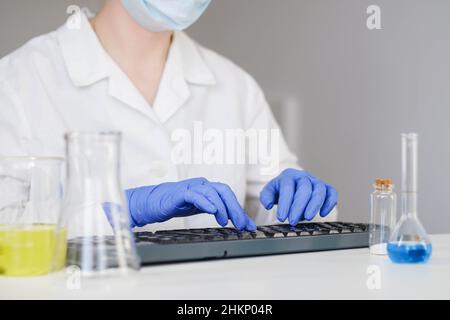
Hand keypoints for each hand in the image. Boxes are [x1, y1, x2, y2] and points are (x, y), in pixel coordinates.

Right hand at [126, 178, 255, 230]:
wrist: (154, 202)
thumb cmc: (178, 204)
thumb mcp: (202, 209)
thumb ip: (220, 213)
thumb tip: (240, 223)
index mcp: (208, 188)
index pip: (228, 195)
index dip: (239, 209)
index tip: (248, 225)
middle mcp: (202, 184)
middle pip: (223, 191)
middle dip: (234, 207)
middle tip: (240, 224)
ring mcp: (191, 187)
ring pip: (212, 192)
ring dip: (221, 207)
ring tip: (225, 221)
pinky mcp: (180, 193)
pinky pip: (195, 195)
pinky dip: (205, 202)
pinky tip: (212, 211)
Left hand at [260, 169, 337, 225]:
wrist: (290, 186)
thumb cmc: (280, 190)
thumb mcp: (269, 191)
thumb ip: (266, 196)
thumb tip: (269, 204)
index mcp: (288, 175)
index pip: (288, 188)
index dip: (285, 203)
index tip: (282, 217)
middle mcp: (303, 176)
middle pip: (304, 189)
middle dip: (298, 206)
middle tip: (293, 221)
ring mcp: (316, 181)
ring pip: (319, 190)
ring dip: (314, 205)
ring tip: (307, 218)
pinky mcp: (326, 188)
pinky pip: (332, 193)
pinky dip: (329, 203)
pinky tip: (323, 214)